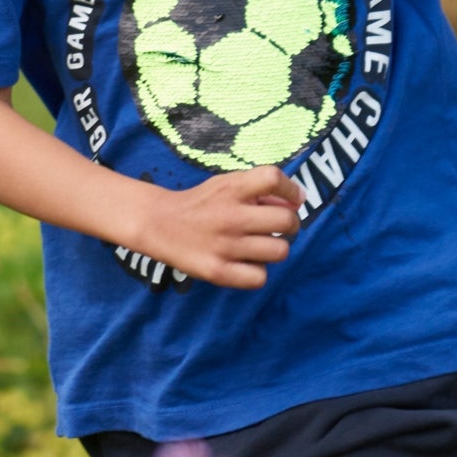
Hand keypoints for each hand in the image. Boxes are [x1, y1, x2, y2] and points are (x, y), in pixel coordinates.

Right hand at [127, 167, 303, 289]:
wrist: (159, 224)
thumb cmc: (202, 203)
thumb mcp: (227, 184)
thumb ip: (260, 189)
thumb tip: (297, 202)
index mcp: (232, 188)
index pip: (273, 178)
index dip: (291, 189)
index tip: (293, 199)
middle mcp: (230, 215)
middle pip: (286, 220)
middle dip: (290, 224)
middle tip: (278, 227)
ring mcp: (225, 245)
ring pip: (280, 251)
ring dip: (275, 249)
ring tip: (260, 246)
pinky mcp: (218, 271)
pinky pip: (260, 277)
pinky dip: (257, 272)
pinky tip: (246, 263)